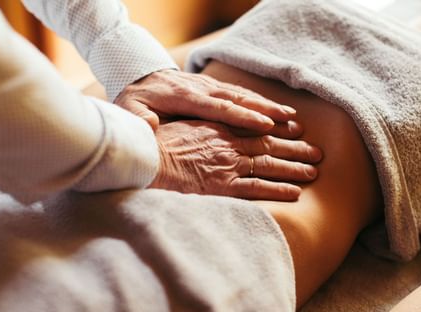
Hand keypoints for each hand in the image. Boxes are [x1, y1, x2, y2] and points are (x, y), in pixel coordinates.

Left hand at [114, 69, 296, 131]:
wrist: (138, 75)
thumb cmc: (135, 98)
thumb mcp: (129, 109)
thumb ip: (139, 118)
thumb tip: (151, 126)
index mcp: (185, 97)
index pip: (219, 108)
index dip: (243, 116)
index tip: (265, 125)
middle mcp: (202, 89)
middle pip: (238, 99)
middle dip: (265, 109)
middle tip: (289, 120)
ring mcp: (208, 85)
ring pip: (242, 95)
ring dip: (267, 105)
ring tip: (291, 116)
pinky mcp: (212, 86)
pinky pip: (238, 93)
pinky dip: (258, 101)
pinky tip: (274, 109)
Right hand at [149, 120, 321, 200]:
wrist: (146, 160)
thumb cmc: (157, 144)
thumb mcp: (182, 128)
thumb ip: (202, 128)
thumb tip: (211, 130)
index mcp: (219, 129)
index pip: (256, 130)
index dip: (279, 130)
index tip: (296, 130)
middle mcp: (229, 146)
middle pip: (269, 146)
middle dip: (295, 149)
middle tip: (317, 152)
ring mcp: (228, 166)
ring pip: (269, 165)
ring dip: (294, 168)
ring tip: (314, 171)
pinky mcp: (224, 187)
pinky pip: (257, 189)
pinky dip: (278, 189)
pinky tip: (296, 193)